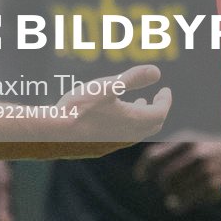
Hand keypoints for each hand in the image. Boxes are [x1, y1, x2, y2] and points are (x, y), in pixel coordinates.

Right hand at [56, 64, 171, 156]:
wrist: (54, 134)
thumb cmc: (80, 108)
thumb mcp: (107, 86)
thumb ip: (132, 78)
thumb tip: (157, 72)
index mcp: (134, 120)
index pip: (160, 112)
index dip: (165, 100)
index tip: (165, 90)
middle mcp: (128, 135)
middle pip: (153, 125)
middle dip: (158, 110)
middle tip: (157, 97)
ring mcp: (114, 144)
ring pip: (138, 133)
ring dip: (143, 118)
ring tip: (138, 104)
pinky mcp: (101, 148)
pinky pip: (123, 138)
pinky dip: (128, 126)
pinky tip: (114, 117)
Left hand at [134, 135, 220, 213]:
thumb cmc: (210, 146)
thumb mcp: (191, 138)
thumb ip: (169, 148)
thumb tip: (145, 164)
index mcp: (187, 140)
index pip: (154, 156)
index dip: (143, 168)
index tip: (139, 177)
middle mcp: (197, 155)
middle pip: (165, 178)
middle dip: (163, 184)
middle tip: (165, 185)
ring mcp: (207, 172)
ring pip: (176, 192)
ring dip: (172, 195)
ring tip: (174, 194)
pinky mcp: (216, 188)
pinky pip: (190, 201)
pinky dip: (182, 203)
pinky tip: (181, 201)